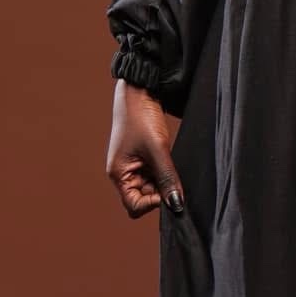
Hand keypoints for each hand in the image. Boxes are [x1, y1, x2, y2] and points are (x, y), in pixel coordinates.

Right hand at [106, 79, 184, 219]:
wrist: (140, 90)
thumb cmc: (141, 116)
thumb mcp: (158, 149)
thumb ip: (167, 178)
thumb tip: (176, 204)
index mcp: (119, 174)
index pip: (134, 206)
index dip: (153, 203)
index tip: (168, 189)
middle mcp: (124, 173)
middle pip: (145, 198)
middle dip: (160, 190)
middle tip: (171, 172)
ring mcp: (134, 166)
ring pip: (153, 186)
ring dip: (164, 180)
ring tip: (169, 160)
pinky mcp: (144, 158)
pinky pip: (156, 174)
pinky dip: (165, 171)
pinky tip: (170, 158)